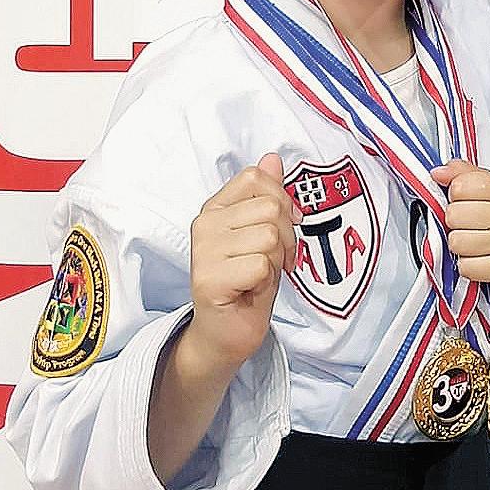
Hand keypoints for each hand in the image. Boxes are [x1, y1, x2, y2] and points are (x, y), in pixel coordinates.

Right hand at [183, 153, 301, 371]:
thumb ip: (267, 195)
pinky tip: (250, 290)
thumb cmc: (247, 281)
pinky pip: (261, 264)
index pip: (256, 177)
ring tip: (260, 276)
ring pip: (269, 236)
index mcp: (215, 207)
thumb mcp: (263, 232)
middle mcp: (205, 224)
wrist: (226, 332)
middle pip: (270, 208)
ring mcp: (204, 250)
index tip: (284, 228)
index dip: (282, 201)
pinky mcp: (209, 278)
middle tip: (274, 262)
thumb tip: (272, 158)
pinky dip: (266, 281)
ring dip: (276, 261)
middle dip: (286, 237)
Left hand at [432, 158, 489, 294]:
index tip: (470, 204)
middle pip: (453, 215)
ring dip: (462, 247)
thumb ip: (466, 175)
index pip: (459, 186)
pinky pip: (465, 267)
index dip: (457, 197)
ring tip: (479, 245)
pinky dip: (470, 267)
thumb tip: (437, 173)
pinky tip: (485, 261)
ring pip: (456, 242)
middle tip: (474, 228)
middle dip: (457, 224)